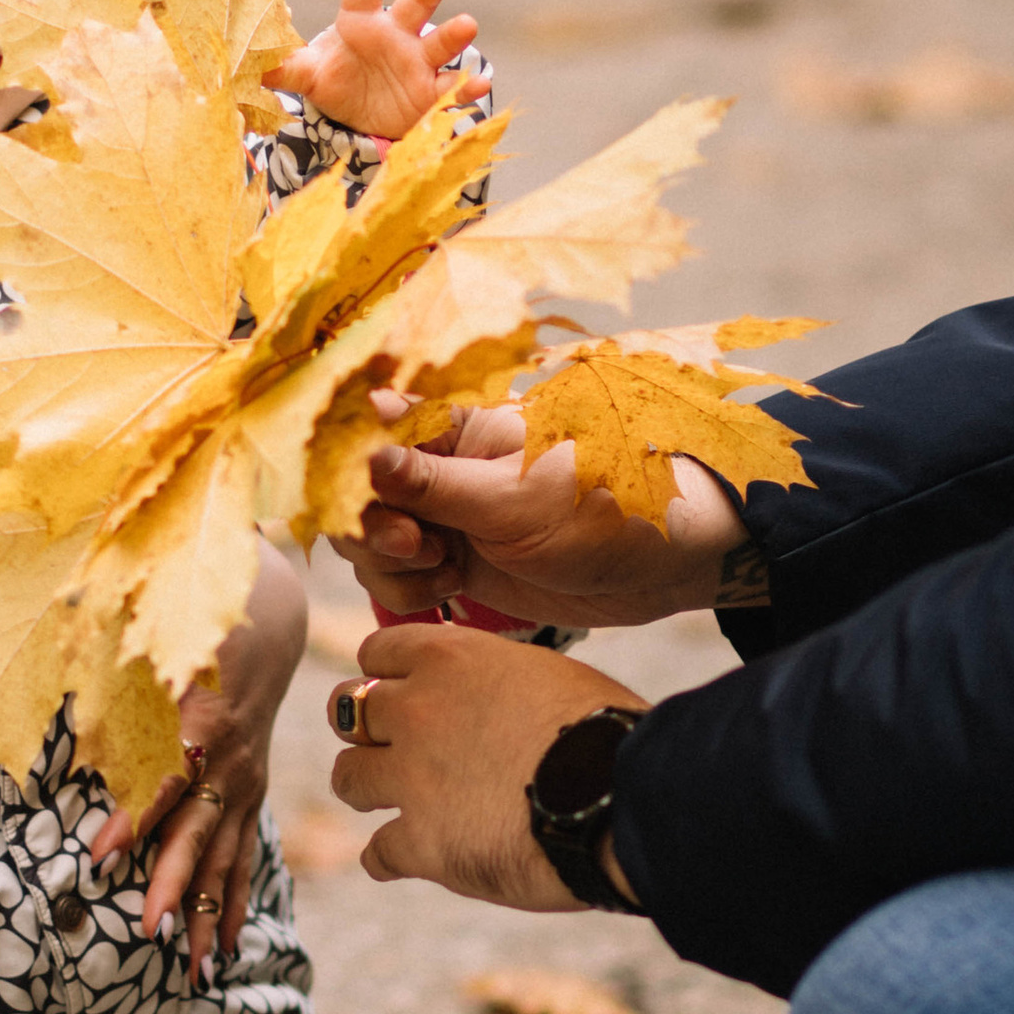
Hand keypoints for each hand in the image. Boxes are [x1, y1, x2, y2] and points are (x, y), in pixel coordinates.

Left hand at [88, 540, 307, 982]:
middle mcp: (229, 764)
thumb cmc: (191, 636)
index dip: (131, 819)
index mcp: (200, 724)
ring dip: (210, 915)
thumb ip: (113, 681)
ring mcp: (245, 787)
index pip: (162, 780)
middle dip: (175, 884)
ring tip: (194, 971)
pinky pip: (244, 861)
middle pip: (198, 833)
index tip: (98, 859)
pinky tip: (227, 951)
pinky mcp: (250, 801)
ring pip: (226, 860)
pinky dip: (236, 906)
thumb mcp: (149, 650)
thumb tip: (47, 701)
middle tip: (149, 931)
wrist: (267, 628)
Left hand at [271, 0, 489, 142]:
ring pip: (440, 43)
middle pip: (413, 4)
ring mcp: (418, 62)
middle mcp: (396, 34)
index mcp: (361, 21)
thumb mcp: (308, 75)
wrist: (363, 117)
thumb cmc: (337, 80)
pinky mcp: (432, 94)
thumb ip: (284, 67)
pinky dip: (467, 87)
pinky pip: (452, 88)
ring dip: (454, 34)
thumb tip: (246, 63)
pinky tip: (480, 84)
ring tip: (467, 25)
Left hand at [328, 621, 647, 908]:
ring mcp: (411, 779)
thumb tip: (497, 697)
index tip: (401, 691)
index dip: (388, 675)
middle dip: (365, 729)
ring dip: (367, 788)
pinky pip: (377, 853)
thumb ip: (500, 682)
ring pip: (347, 777)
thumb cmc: (608, 731)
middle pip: (346, 711)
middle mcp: (417, 711)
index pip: (378, 652)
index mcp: (450, 659)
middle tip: (387, 747)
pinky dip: (388, 858)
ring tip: (392, 802)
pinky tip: (405, 860)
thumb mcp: (550, 676)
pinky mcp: (420, 844)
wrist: (618, 795)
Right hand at [335, 401, 750, 626]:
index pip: (364, 429)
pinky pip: (393, 576)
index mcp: (452, 423)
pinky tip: (451, 588)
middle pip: (352, 490)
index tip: (372, 498)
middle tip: (422, 544)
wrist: (663, 565)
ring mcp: (441, 512)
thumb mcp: (514, 498)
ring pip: (365, 540)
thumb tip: (362, 450)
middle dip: (371, 526)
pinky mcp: (450, 558)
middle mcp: (437, 463)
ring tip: (446, 567)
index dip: (350, 469)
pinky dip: (408, 590)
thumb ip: (431, 483)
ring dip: (389, 565)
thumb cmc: (606, 507)